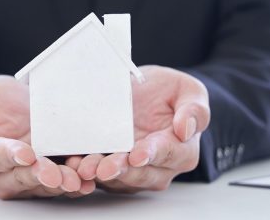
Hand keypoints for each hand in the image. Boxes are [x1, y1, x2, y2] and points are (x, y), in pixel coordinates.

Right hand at [0, 76, 94, 198]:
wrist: (7, 103)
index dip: (11, 156)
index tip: (26, 154)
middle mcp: (1, 175)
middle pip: (22, 177)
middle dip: (42, 175)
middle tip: (56, 173)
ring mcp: (26, 177)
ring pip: (44, 184)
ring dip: (62, 182)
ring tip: (77, 179)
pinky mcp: (47, 174)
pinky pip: (61, 181)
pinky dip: (76, 181)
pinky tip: (88, 180)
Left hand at [74, 65, 209, 192]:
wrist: (148, 93)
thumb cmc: (170, 93)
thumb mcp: (188, 91)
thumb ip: (194, 109)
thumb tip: (186, 128)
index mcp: (183, 149)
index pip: (170, 154)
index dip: (153, 154)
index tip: (138, 154)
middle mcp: (161, 167)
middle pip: (142, 174)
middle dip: (121, 170)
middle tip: (104, 167)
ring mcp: (136, 172)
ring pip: (119, 178)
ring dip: (100, 173)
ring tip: (85, 166)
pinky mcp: (114, 170)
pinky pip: (101, 175)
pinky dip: (87, 171)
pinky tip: (75, 162)